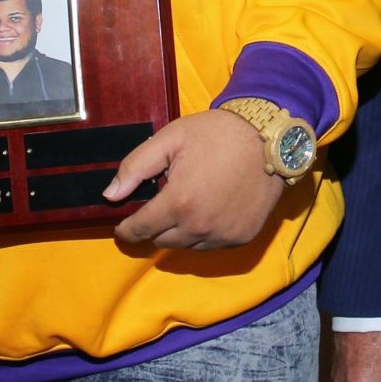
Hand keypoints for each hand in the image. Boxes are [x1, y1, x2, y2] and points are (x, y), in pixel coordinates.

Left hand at [106, 108, 286, 248]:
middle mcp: (199, 227)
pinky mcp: (241, 237)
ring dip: (179, 233)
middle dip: (154, 228)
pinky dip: (204, 234)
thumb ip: (135, 167)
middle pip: (161, 241)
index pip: (140, 230)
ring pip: (186, 247)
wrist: (270, 139)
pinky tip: (208, 211)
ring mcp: (222, 235)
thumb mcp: (170, 139)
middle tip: (159, 206)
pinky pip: (212, 245)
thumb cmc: (217, 134)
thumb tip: (110, 195)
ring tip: (185, 207)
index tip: (123, 227)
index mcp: (178, 202)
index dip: (126, 230)